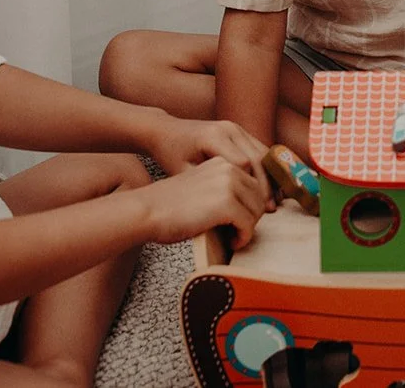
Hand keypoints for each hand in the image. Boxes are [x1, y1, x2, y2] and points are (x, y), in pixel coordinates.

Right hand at [133, 158, 267, 249]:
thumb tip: (256, 205)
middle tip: (237, 232)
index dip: (250, 206)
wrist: (146, 211)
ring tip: (233, 237)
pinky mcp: (226, 203)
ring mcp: (229, 184)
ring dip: (248, 228)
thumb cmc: (169, 207)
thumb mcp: (202, 187)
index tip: (241, 221)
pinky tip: (231, 242)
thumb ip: (224, 189)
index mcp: (222, 162)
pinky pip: (248, 224)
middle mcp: (228, 168)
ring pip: (257, 210)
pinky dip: (243, 237)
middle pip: (259, 196)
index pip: (254, 183)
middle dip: (251, 217)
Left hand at [144, 116, 275, 208]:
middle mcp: (229, 129)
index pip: (243, 165)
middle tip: (269, 210)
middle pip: (258, 159)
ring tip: (273, 201)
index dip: (250, 190)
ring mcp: (236, 127)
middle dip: (265, 186)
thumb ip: (207, 187)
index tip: (251, 211)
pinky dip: (266, 169)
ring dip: (270, 178)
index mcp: (214, 137)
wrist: (166, 131)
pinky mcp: (240, 131)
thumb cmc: (171, 154)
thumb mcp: (182, 173)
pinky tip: (269, 188)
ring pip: (263, 154)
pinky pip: (260, 150)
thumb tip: (230, 209)